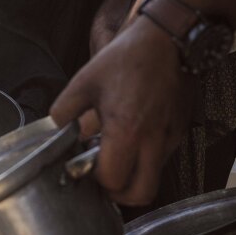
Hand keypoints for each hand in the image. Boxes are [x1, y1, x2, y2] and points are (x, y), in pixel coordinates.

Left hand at [49, 16, 194, 204]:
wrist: (168, 39)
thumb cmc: (127, 58)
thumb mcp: (84, 81)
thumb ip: (63, 112)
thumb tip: (55, 132)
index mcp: (126, 131)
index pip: (112, 180)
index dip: (96, 180)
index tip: (84, 168)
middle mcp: (153, 141)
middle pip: (141, 195)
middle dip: (119, 195)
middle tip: (104, 179)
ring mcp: (170, 138)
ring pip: (153, 178)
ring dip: (133, 177)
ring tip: (115, 156)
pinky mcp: (180, 130)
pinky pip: (163, 158)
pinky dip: (146, 159)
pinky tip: (131, 139)